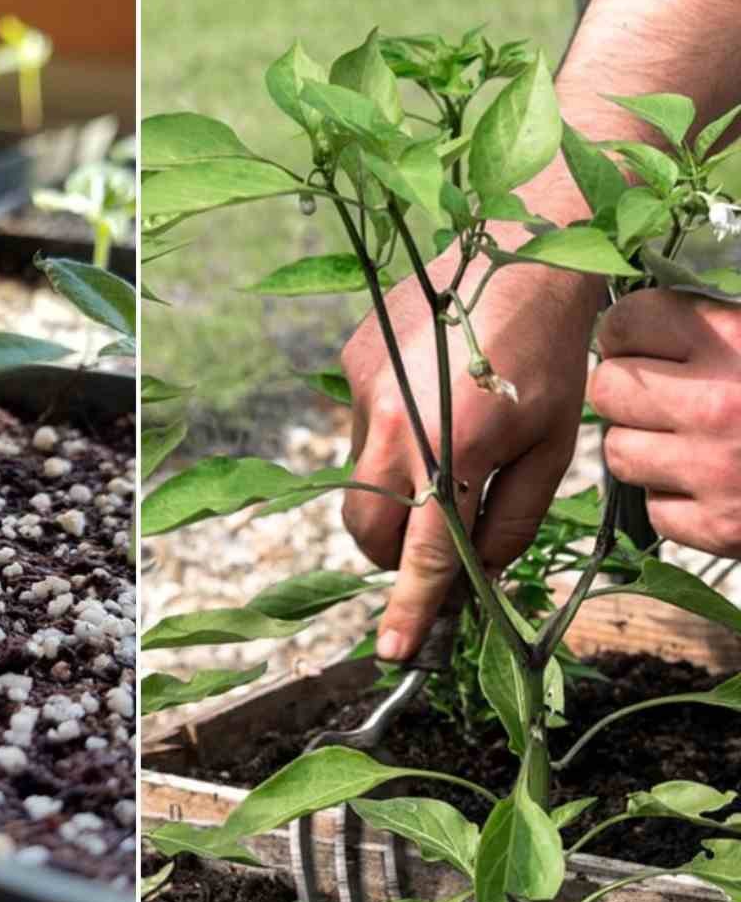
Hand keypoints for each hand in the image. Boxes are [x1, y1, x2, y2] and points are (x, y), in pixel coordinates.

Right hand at [343, 255, 593, 659]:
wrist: (519, 249)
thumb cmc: (550, 353)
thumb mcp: (553, 445)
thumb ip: (513, 518)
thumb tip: (479, 570)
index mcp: (456, 445)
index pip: (426, 551)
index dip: (411, 607)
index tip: (394, 651)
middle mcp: (395, 422)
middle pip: (370, 530)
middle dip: (397, 553)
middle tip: (438, 538)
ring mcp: (363, 392)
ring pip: (358, 484)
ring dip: (392, 494)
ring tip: (439, 450)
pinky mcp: (349, 367)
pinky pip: (355, 433)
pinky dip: (387, 442)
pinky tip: (423, 404)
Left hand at [590, 289, 740, 555]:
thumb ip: (718, 321)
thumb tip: (637, 318)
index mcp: (737, 340)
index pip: (628, 321)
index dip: (628, 330)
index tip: (643, 339)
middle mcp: (720, 404)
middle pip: (608, 389)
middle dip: (625, 389)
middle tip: (656, 393)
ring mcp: (716, 471)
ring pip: (618, 452)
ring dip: (643, 446)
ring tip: (685, 439)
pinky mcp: (719, 528)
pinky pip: (654, 508)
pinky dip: (675, 499)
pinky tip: (711, 484)